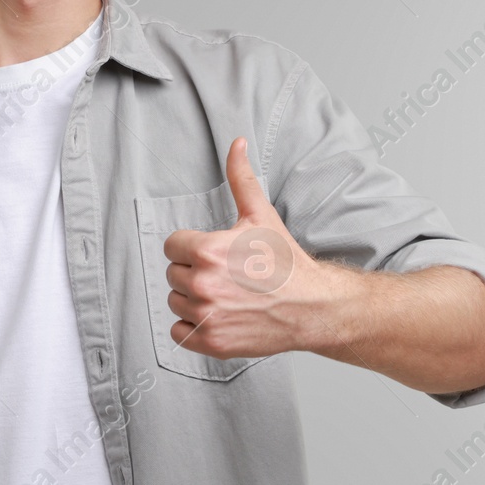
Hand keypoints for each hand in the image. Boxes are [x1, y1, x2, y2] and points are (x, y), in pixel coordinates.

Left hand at [163, 137, 340, 360]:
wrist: (312, 305)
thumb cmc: (286, 261)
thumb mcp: (261, 215)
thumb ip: (240, 178)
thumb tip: (236, 143)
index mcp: (206, 250)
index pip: (172, 246)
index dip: (193, 247)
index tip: (216, 253)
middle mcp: (202, 284)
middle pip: (172, 273)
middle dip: (194, 272)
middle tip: (226, 274)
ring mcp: (206, 316)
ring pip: (175, 302)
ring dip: (193, 299)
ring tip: (225, 294)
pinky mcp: (211, 342)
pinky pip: (178, 332)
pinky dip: (192, 328)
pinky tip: (217, 316)